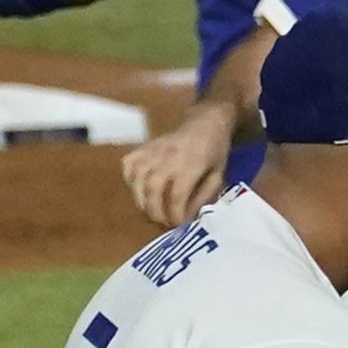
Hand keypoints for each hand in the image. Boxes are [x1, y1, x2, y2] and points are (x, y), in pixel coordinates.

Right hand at [123, 99, 235, 224]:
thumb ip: (203, 197)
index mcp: (193, 163)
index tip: (178, 225)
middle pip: (152, 189)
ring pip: (137, 179)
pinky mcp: (143, 147)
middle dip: (155, 212)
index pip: (177, 195)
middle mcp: (169, 155)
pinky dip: (130, 181)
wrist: (205, 122)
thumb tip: (187, 219)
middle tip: (164, 223)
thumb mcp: (218, 176)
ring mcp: (153, 149)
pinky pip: (129, 166)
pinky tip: (140, 190)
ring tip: (152, 211)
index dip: (175, 215)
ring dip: (141, 201)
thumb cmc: (215, 151)